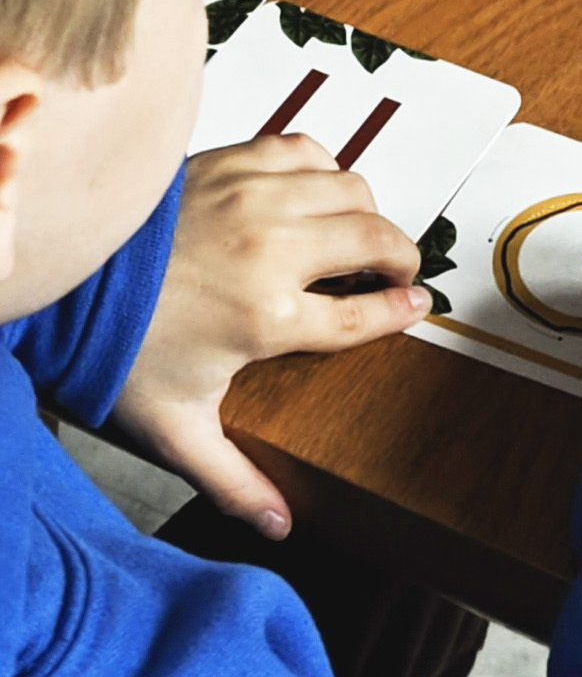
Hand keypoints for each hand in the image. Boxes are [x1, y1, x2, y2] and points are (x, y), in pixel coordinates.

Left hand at [112, 133, 429, 539]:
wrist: (66, 282)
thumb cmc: (116, 349)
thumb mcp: (175, 427)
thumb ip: (233, 478)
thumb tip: (279, 527)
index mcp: (268, 317)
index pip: (364, 311)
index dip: (402, 309)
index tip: (420, 305)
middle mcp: (273, 251)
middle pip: (376, 239)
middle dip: (401, 257)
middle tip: (396, 272)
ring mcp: (255, 199)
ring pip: (351, 189)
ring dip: (366, 213)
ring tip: (357, 235)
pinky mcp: (233, 163)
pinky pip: (306, 150)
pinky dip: (323, 168)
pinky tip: (313, 192)